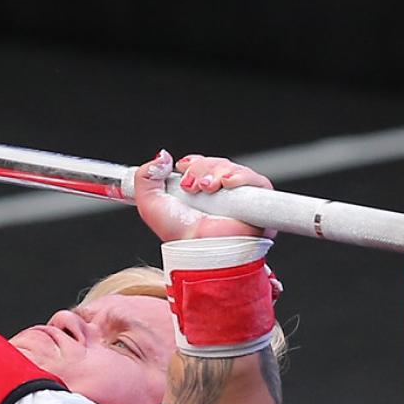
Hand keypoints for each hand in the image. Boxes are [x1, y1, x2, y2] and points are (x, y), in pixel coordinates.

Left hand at [133, 151, 272, 241]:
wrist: (200, 247)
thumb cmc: (179, 235)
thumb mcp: (150, 203)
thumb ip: (145, 176)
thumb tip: (163, 156)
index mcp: (199, 195)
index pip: (203, 165)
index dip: (194, 163)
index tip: (182, 169)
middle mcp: (220, 196)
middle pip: (217, 164)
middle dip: (202, 168)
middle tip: (192, 186)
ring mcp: (240, 199)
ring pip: (234, 169)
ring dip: (217, 172)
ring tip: (207, 189)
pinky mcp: (258, 204)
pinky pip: (256, 180)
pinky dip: (240, 176)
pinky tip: (227, 184)